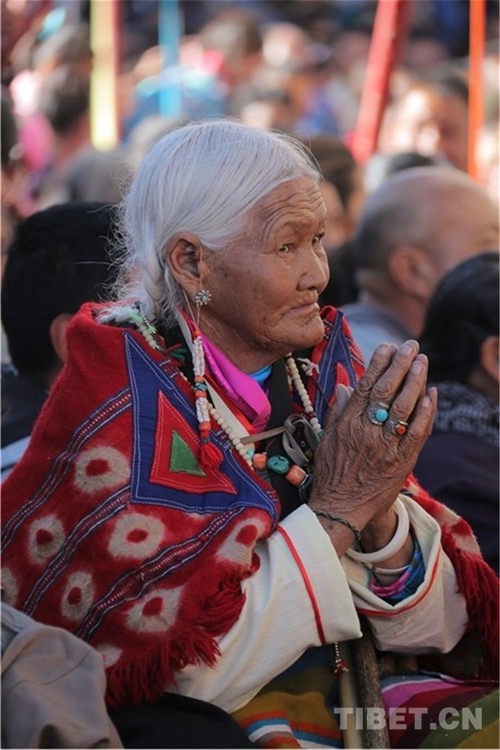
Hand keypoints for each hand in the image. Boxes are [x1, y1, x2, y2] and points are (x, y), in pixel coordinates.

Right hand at [309, 340, 436, 554]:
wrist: (340, 509)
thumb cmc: (330, 473)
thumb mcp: (327, 439)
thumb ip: (337, 411)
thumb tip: (344, 384)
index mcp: (346, 423)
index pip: (365, 386)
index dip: (377, 364)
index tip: (387, 346)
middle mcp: (366, 431)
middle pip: (386, 391)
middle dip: (400, 365)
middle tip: (411, 346)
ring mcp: (385, 446)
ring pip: (403, 408)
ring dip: (415, 382)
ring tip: (422, 362)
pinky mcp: (401, 462)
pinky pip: (416, 433)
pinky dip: (425, 412)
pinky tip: (430, 394)